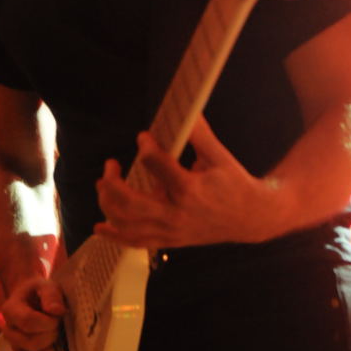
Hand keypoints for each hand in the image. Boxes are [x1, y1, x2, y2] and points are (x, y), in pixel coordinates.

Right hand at [1, 275, 65, 350]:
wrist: (33, 299)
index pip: (28, 322)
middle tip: (58, 328)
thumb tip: (56, 311)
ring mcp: (15, 348)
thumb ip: (51, 294)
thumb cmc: (40, 292)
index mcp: (11, 310)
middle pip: (30, 343)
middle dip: (51, 336)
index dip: (47, 322)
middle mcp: (9, 331)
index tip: (58, 317)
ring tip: (55, 345)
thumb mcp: (46, 285)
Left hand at [94, 115, 275, 248]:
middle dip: (112, 183)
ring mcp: (172, 230)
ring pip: (128, 224)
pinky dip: (115, 236)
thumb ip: (199, 134)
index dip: (145, 147)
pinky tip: (100, 227)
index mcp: (190, 189)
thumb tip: (187, 109)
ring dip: (108, 204)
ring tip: (103, 185)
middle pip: (130, 203)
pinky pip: (137, 242)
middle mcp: (177, 213)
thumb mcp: (219, 156)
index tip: (143, 137)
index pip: (156, 165)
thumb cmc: (235, 184)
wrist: (251, 218)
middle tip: (110, 165)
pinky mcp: (170, 241)